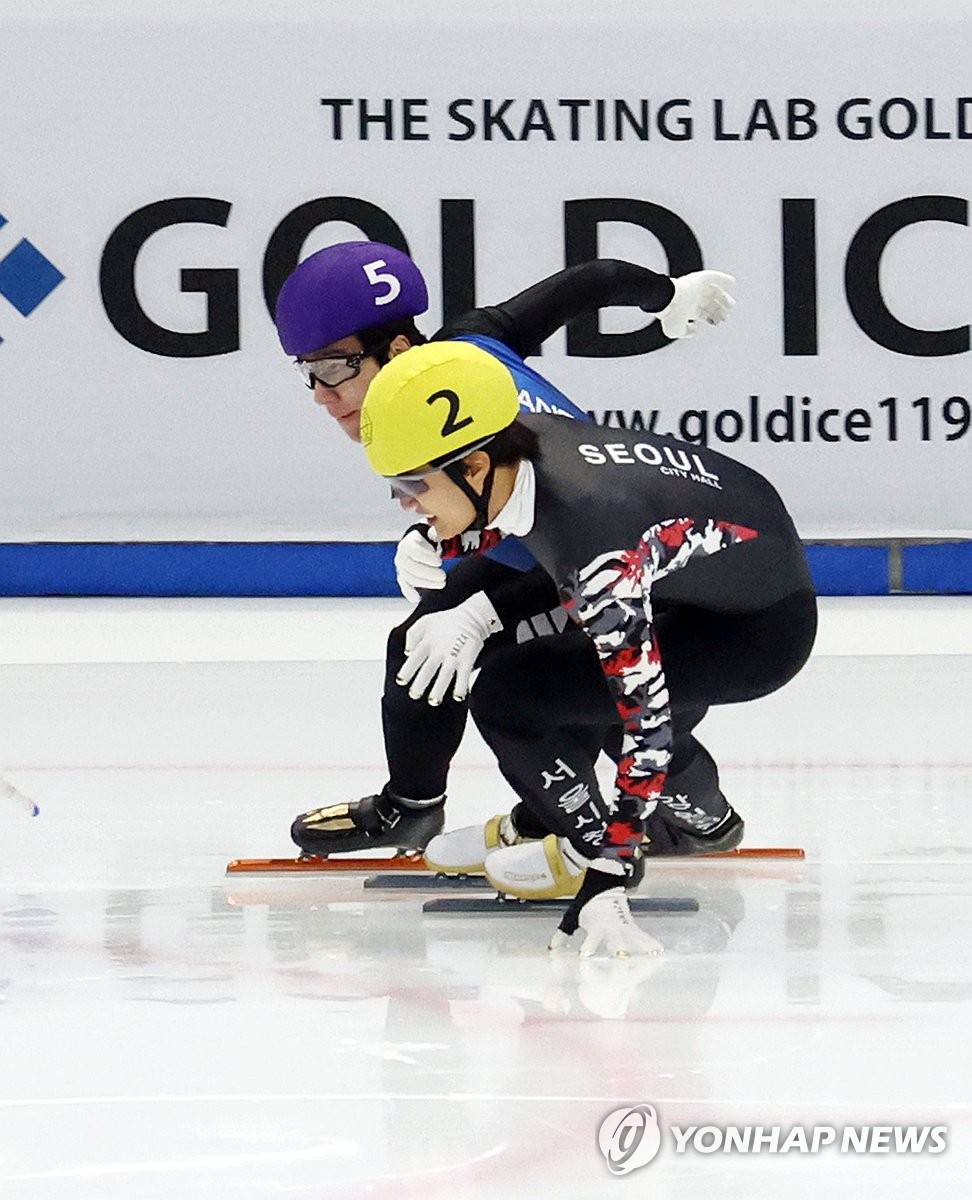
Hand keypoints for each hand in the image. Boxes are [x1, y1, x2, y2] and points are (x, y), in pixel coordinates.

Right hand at [394, 525, 445, 603]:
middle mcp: (401, 556)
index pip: (414, 552)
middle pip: (412, 567)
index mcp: (407, 544)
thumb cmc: (428, 539)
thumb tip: (437, 533)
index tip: (439, 561)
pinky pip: (404, 586)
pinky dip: (409, 592)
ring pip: (410, 578)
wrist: (420, 543)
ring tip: (441, 583)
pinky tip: (416, 598)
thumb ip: (436, 533)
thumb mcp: (433, 533)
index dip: (427, 557)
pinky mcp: (403, 577)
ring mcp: (401, 568)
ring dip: (426, 583)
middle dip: (429, 573)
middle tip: (443, 576)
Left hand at [397, 590, 502, 704]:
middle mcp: (439, 650)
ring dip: (438, 689)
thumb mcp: (424, 621)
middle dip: (420, 683)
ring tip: (433, 701)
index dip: (407, 670)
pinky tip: (458, 697)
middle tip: (414, 695)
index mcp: (428, 642)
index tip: (401, 681)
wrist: (472, 616)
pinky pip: (464, 675)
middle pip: (428, 669)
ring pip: (444, 675)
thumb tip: (407, 652)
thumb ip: (412, 635)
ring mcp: (453, 655)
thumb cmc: (447, 620)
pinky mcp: (467, 658)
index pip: (415, 658)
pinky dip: (461, 686)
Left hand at [549, 888, 662, 957]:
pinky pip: (643, 938)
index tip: (584, 958)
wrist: (605, 885)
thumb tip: (552, 949)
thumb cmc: (588, 904)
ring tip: (648, 963)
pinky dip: (650, 945)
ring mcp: (624, 927)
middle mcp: (612, 928)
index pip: (591, 940)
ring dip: (640, 953)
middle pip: (617, 945)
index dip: (588, 949)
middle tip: (620, 968)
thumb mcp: (573, 916)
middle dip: (619, 956)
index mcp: (597, 926)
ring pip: (634, 942)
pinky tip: (659, 953)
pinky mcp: (633, 927)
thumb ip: (563, 933)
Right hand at [657, 270, 735, 338]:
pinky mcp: (700, 278)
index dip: (711, 317)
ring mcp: (696, 288)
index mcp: (687, 309)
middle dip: (719, 310)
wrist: (667, 299)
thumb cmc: (670, 315)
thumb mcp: (675, 330)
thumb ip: (686, 332)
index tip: (718, 322)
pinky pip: (714, 277)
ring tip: (731, 305)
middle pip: (710, 303)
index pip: (702, 313)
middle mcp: (692, 298)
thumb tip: (695, 329)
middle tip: (726, 315)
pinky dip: (723, 279)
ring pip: (714, 292)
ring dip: (723, 298)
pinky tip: (731, 283)